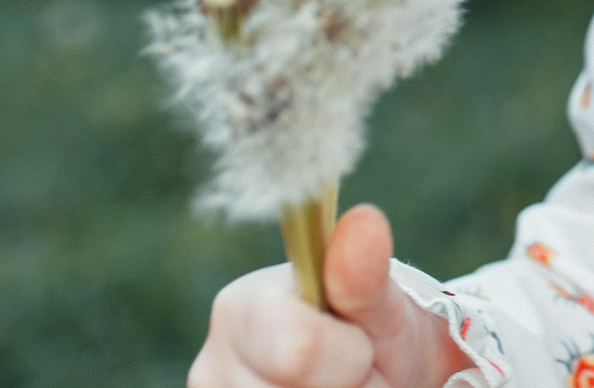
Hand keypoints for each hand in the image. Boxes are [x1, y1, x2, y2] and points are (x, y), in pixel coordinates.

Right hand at [189, 204, 472, 387]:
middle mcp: (212, 362)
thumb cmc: (375, 336)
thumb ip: (365, 274)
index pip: (296, 349)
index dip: (349, 356)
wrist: (379, 375)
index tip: (363, 345)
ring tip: (339, 385)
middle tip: (353, 371)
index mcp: (242, 305)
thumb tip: (364, 221)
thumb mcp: (382, 305)